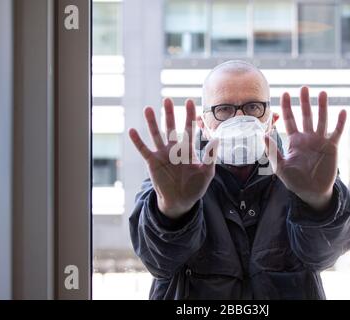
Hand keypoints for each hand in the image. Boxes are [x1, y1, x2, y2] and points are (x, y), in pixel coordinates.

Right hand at [129, 99, 218, 219]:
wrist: (180, 202)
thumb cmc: (195, 187)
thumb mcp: (206, 173)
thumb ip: (210, 156)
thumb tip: (217, 139)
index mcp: (188, 150)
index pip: (189, 130)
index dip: (190, 116)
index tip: (190, 102)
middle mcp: (174, 149)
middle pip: (171, 128)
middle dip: (170, 114)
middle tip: (168, 99)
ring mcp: (162, 155)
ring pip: (156, 135)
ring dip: (152, 123)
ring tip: (149, 109)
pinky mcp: (152, 163)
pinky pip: (144, 150)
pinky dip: (138, 141)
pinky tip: (132, 131)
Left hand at [266, 87, 346, 211]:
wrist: (312, 192)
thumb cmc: (295, 181)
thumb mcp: (280, 167)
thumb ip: (272, 151)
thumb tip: (263, 135)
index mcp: (295, 141)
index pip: (290, 120)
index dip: (287, 107)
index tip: (285, 93)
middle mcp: (308, 138)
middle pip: (306, 116)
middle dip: (305, 102)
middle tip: (304, 88)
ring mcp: (320, 141)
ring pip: (321, 120)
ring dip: (322, 107)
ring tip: (322, 93)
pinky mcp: (332, 147)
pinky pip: (336, 133)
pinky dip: (340, 123)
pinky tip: (342, 111)